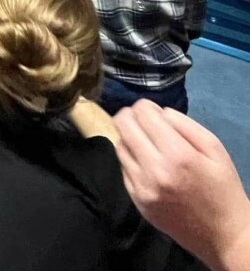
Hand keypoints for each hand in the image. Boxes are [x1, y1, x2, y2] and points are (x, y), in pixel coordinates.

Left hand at [115, 101, 249, 268]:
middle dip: (132, 116)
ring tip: (147, 144)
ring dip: (129, 138)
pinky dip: (131, 159)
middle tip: (144, 122)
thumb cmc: (222, 188)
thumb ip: (184, 123)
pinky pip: (123, 168)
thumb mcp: (214, 148)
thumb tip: (158, 112)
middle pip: (122, 125)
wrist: (224, 236)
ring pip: (119, 145)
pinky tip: (147, 164)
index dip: (146, 106)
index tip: (154, 112)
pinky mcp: (137, 201)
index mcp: (177, 154)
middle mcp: (154, 170)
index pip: (141, 113)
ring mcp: (142, 187)